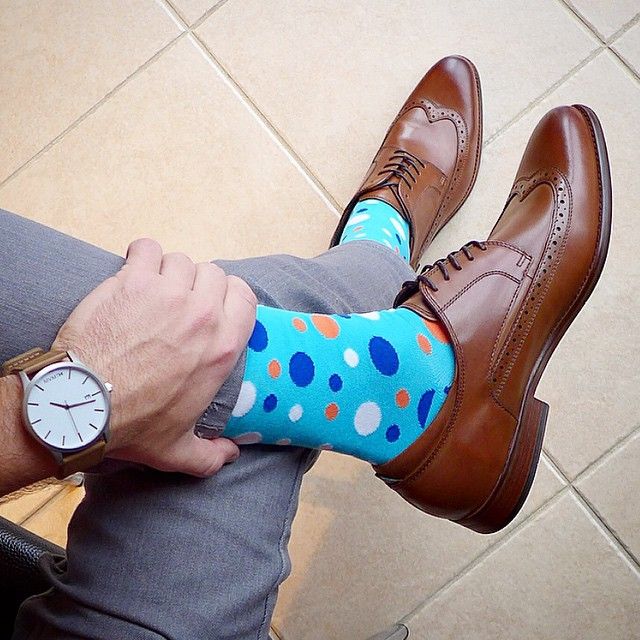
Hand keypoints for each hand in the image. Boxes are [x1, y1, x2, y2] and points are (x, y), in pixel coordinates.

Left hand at [52, 238, 256, 476]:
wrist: (85, 405)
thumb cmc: (134, 425)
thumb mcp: (179, 451)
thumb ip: (211, 455)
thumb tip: (231, 455)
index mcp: (223, 347)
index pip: (245, 297)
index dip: (231, 295)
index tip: (214, 304)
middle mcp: (202, 315)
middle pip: (214, 274)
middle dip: (199, 284)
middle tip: (179, 301)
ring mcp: (168, 294)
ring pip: (181, 261)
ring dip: (169, 271)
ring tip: (153, 288)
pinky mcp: (133, 281)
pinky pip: (147, 249)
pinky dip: (141, 255)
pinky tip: (133, 270)